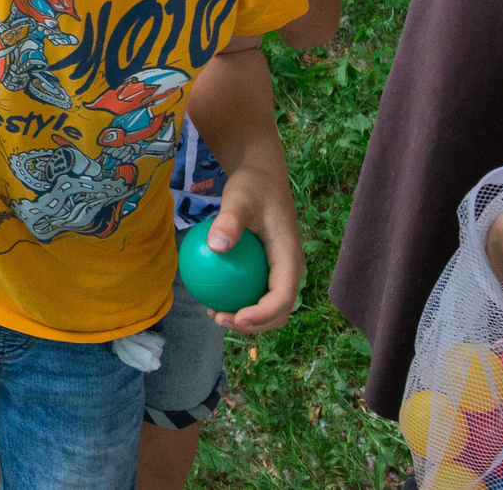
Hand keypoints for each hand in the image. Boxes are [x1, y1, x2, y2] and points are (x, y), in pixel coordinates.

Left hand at [200, 159, 303, 331]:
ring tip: (213, 313)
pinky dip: (238, 301)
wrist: (261, 177)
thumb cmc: (251, 186)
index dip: (262, 315)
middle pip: (279, 312)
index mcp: (290, 258)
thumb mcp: (239, 198)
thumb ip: (229, 220)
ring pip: (268, 307)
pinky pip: (256, 292)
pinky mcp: (269, 269)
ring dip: (245, 319)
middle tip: (219, 318)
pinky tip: (211, 298)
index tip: (235, 317)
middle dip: (253, 325)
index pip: (283, 297)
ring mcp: (281, 271)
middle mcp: (291, 269)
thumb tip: (215, 247)